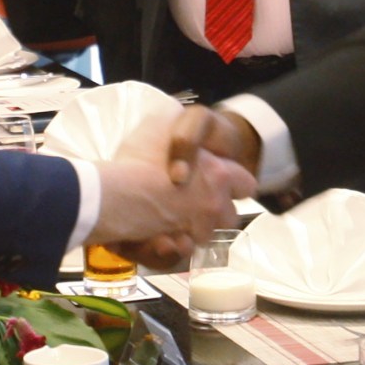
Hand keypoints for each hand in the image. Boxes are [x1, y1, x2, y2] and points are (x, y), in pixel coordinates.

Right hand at [86, 109, 253, 268]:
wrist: (118, 196)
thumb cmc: (138, 160)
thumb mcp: (157, 125)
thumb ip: (173, 123)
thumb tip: (173, 114)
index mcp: (219, 174)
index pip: (246, 184)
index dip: (234, 184)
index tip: (220, 184)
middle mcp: (216, 203)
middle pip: (232, 216)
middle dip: (217, 213)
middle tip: (195, 206)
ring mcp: (200, 228)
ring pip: (209, 235)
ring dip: (197, 230)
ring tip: (175, 222)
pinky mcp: (181, 246)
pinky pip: (186, 250)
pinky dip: (177, 246)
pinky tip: (161, 236)